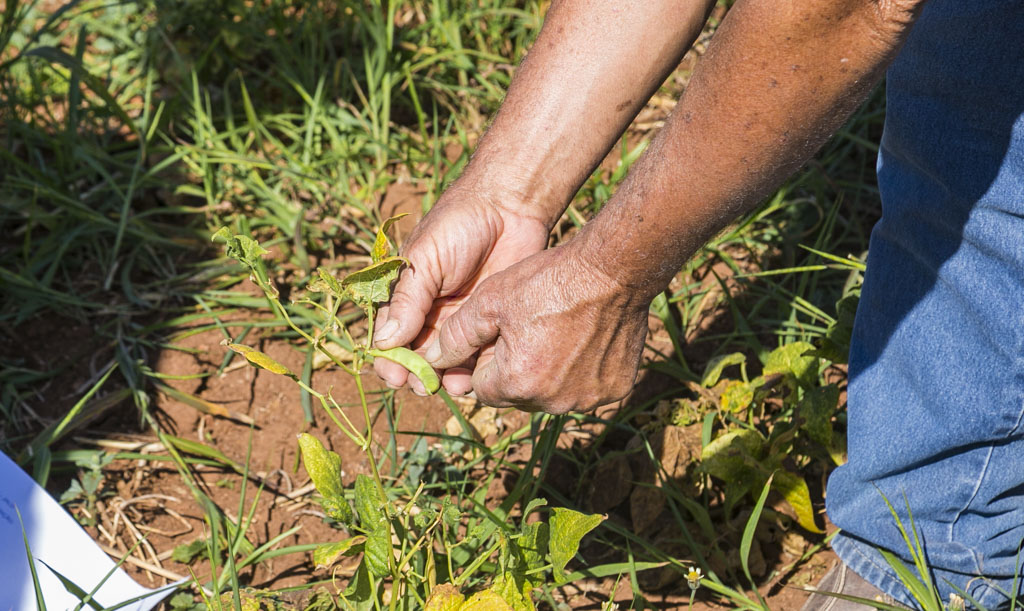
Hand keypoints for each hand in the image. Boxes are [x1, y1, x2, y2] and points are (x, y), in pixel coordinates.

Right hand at [372, 184, 549, 394]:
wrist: (509, 207)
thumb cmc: (458, 225)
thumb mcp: (424, 260)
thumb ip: (407, 300)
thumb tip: (383, 342)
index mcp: (407, 296)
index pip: (390, 336)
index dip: (389, 359)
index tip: (394, 375)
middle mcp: (431, 314)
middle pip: (417, 356)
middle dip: (417, 375)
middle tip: (423, 385)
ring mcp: (461, 321)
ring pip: (448, 361)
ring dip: (445, 377)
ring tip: (450, 385)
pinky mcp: (490, 324)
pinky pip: (478, 355)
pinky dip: (473, 370)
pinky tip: (473, 379)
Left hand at [421, 241, 649, 413]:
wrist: (614, 271)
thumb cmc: (548, 281)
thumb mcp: (491, 300)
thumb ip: (456, 335)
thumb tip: (430, 360)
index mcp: (517, 382)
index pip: (483, 388)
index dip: (485, 362)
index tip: (498, 337)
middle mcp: (552, 401)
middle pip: (518, 394)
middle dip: (516, 370)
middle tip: (529, 331)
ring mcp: (587, 399)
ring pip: (553, 394)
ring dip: (549, 374)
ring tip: (557, 334)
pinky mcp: (614, 390)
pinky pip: (587, 388)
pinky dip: (583, 372)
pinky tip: (585, 341)